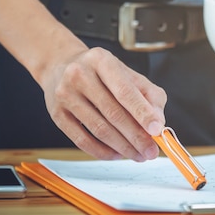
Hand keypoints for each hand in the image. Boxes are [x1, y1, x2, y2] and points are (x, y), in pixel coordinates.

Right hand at [42, 47, 166, 160]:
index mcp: (101, 60)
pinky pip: (82, 140)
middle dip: (136, 137)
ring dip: (122, 147)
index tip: (157, 131)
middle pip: (113, 113)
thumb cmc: (101, 73)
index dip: (142, 113)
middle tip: (150, 151)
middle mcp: (80, 75)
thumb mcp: (127, 74)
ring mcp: (65, 94)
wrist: (61, 66)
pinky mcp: (57, 114)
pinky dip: (102, 151)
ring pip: (99, 129)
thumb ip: (149, 96)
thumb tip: (158, 123)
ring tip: (138, 155)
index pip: (125, 91)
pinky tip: (117, 154)